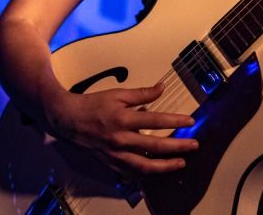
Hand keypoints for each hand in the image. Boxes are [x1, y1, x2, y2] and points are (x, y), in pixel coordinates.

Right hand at [45, 81, 198, 176]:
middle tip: (194, 145)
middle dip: (177, 147)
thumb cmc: (93, 104)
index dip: (175, 121)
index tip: (190, 121)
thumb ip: (142, 93)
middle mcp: (121, 139)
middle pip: (155, 146)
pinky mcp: (111, 163)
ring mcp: (116, 154)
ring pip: (145, 166)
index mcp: (123, 119)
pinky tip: (159, 171)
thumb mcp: (117, 94)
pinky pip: (133, 173)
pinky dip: (148, 174)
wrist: (68, 120)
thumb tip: (162, 88)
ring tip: (180, 163)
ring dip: (166, 166)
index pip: (155, 121)